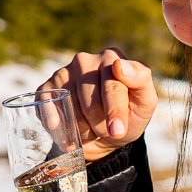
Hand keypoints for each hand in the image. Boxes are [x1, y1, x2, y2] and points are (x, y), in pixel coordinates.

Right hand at [42, 49, 157, 160]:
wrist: (106, 134)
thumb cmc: (129, 114)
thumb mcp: (144, 102)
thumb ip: (141, 80)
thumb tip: (119, 65)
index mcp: (112, 58)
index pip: (112, 87)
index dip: (114, 112)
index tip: (116, 130)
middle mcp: (86, 60)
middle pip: (90, 102)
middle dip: (100, 125)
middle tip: (106, 131)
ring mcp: (64, 72)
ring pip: (70, 109)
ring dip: (81, 129)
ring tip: (90, 129)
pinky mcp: (47, 87)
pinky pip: (47, 107)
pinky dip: (56, 124)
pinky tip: (66, 132)